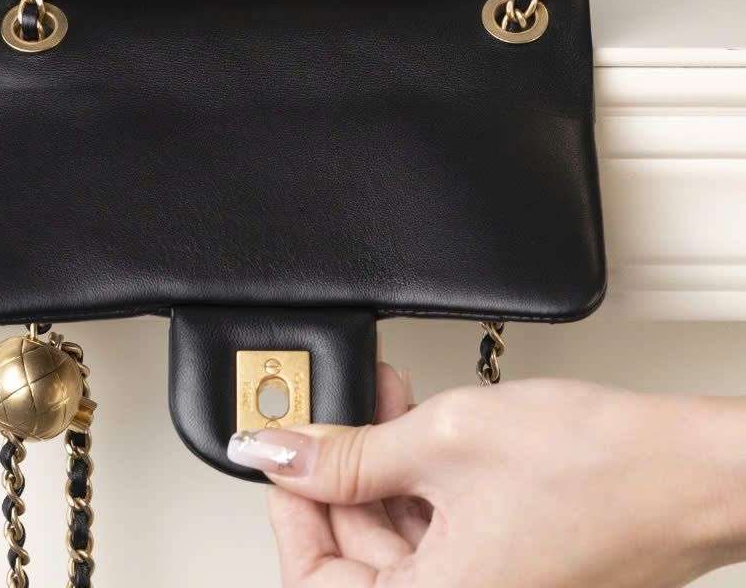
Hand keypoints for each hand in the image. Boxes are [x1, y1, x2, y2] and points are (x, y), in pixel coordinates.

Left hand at [227, 365, 745, 586]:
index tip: (284, 458)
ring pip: (401, 539)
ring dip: (382, 468)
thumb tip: (280, 454)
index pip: (317, 582)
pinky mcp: (514, 567)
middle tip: (334, 413)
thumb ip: (350, 452)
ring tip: (383, 399)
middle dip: (340, 475)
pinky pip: (443, 532)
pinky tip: (419, 422)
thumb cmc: (598, 468)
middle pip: (359, 557)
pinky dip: (423, 479)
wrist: (687, 468)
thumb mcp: (444, 440)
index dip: (290, 513)